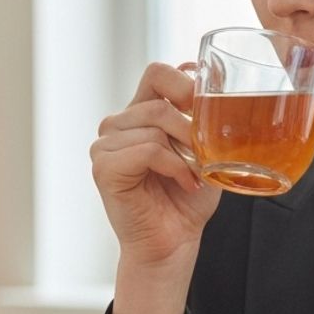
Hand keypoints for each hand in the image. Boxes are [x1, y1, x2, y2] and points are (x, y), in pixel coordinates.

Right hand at [91, 62, 221, 267]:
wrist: (174, 241)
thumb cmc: (188, 198)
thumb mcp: (205, 150)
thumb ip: (203, 117)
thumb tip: (210, 79)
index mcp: (141, 113)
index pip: (157, 72)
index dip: (184, 82)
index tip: (206, 108)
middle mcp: (119, 124)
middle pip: (160, 101)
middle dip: (191, 128)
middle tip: (206, 156)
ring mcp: (105, 144)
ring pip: (155, 123)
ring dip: (185, 151)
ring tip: (195, 174)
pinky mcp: (103, 167)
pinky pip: (148, 149)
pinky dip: (175, 166)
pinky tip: (185, 182)